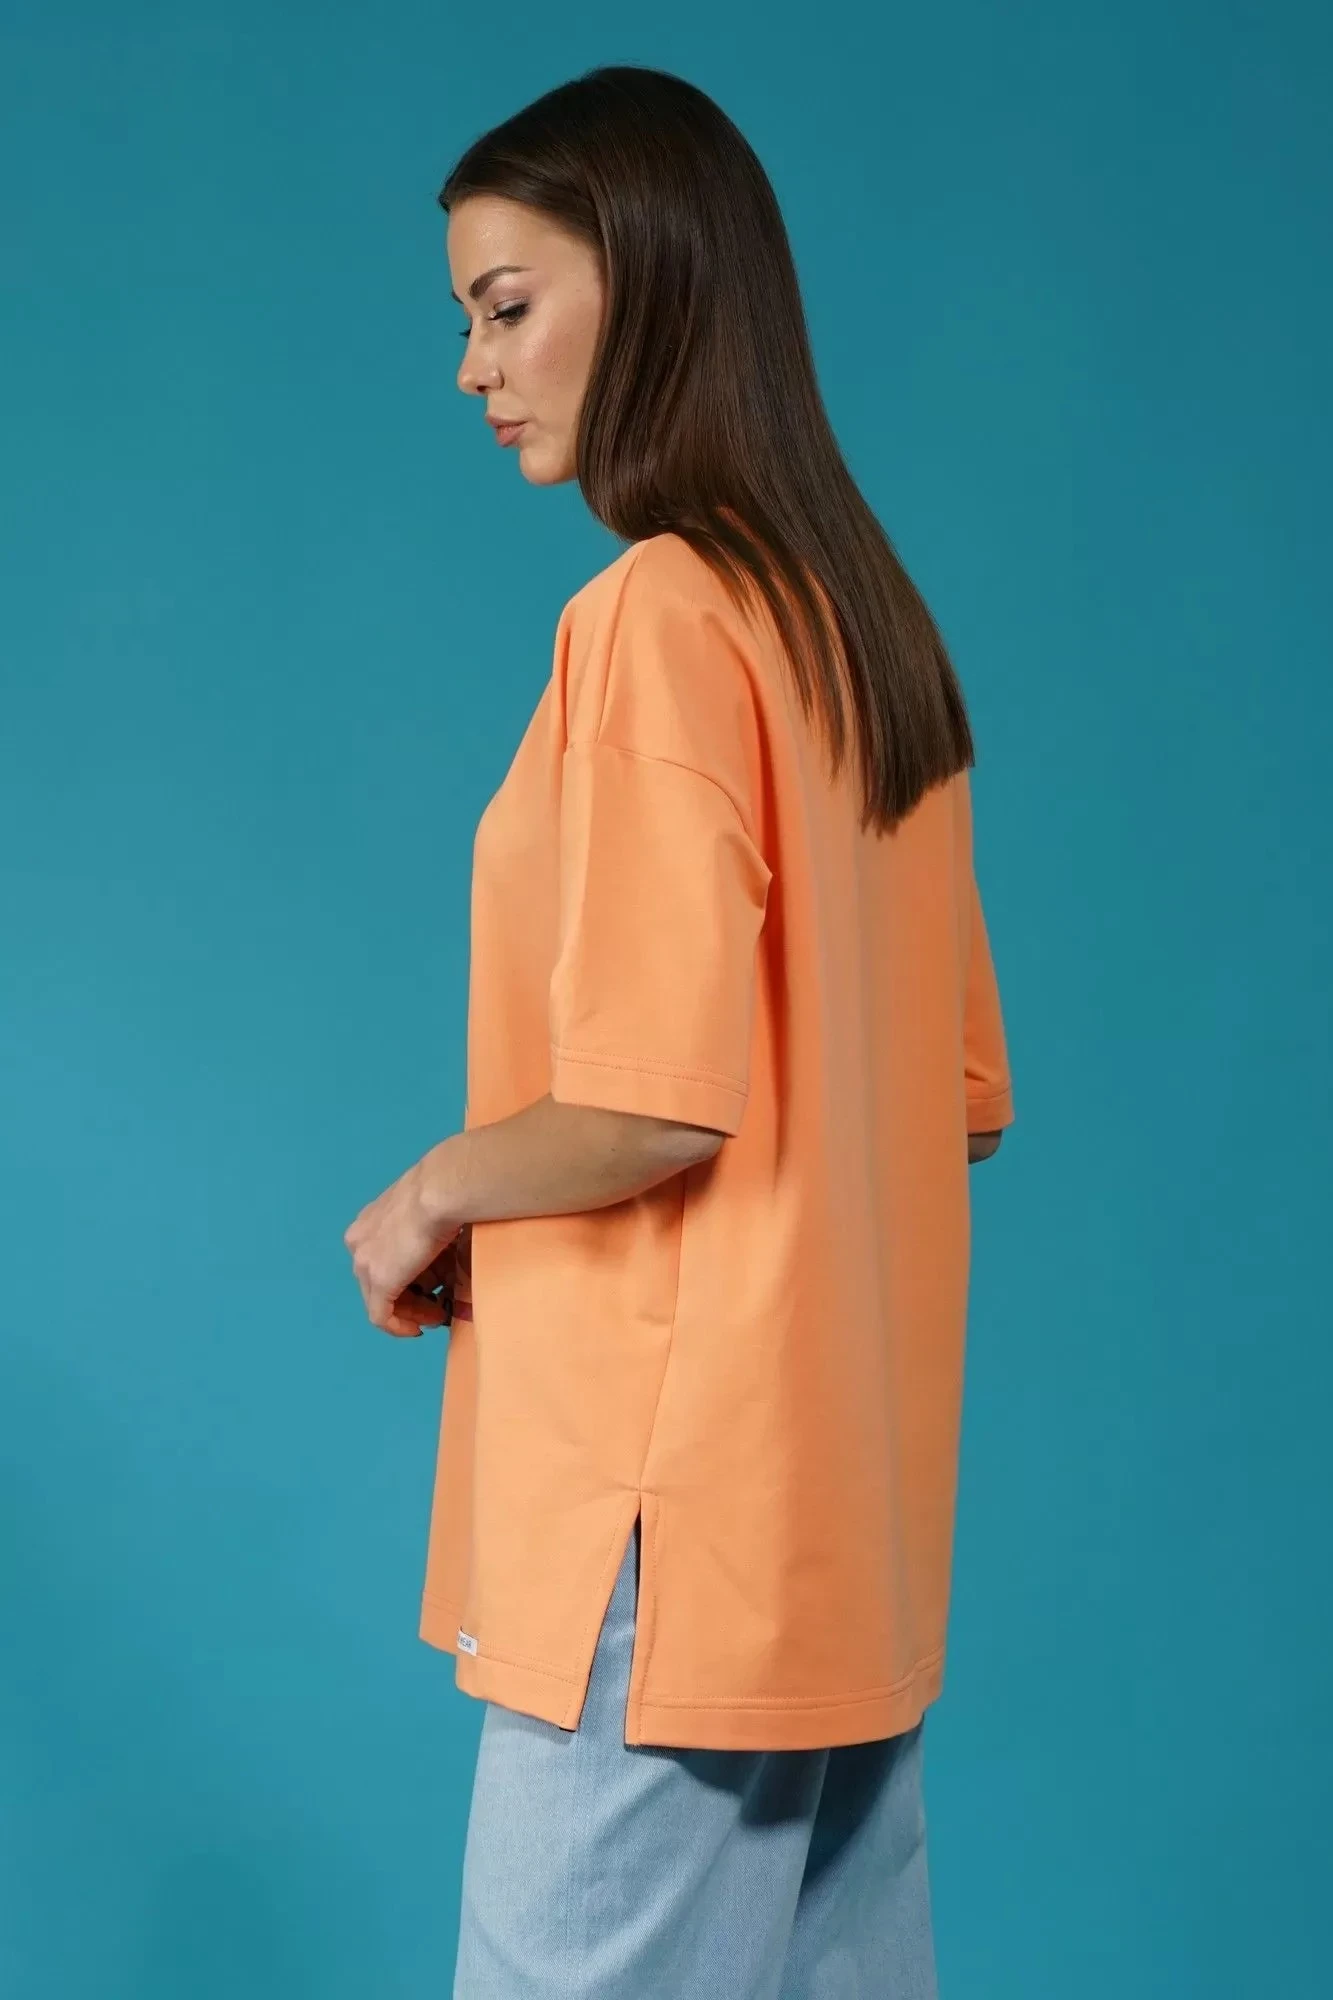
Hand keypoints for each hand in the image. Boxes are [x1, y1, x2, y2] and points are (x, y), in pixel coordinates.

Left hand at [342, 1143, 463, 1338]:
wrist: (440, 1191)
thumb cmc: (444, 1193)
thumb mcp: (429, 1212)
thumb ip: (426, 1232)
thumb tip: (443, 1250)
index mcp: (369, 1222)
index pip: (383, 1259)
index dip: (407, 1276)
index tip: (430, 1286)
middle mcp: (359, 1241)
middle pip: (379, 1281)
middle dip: (409, 1297)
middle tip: (436, 1306)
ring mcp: (365, 1263)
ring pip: (380, 1299)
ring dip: (410, 1311)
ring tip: (436, 1315)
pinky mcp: (378, 1283)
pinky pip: (381, 1316)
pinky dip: (399, 1326)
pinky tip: (418, 1329)